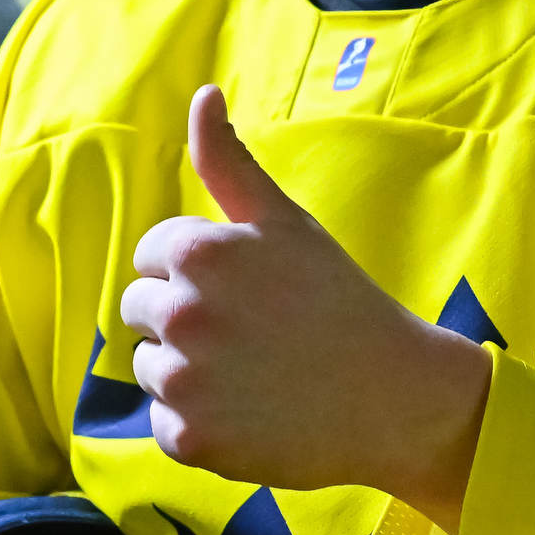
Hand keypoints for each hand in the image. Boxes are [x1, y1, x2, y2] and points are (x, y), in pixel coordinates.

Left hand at [121, 85, 488, 529]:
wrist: (394, 396)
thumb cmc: (339, 300)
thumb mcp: (285, 221)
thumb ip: (228, 160)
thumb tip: (202, 94)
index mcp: (196, 253)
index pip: (153, 255)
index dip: (200, 270)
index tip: (249, 289)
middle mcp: (180, 314)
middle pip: (141, 310)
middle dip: (187, 317)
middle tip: (253, 332)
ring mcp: (183, 381)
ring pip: (150, 366)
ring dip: (188, 371)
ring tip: (253, 373)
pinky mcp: (189, 440)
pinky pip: (164, 423)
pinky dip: (198, 423)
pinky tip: (249, 412)